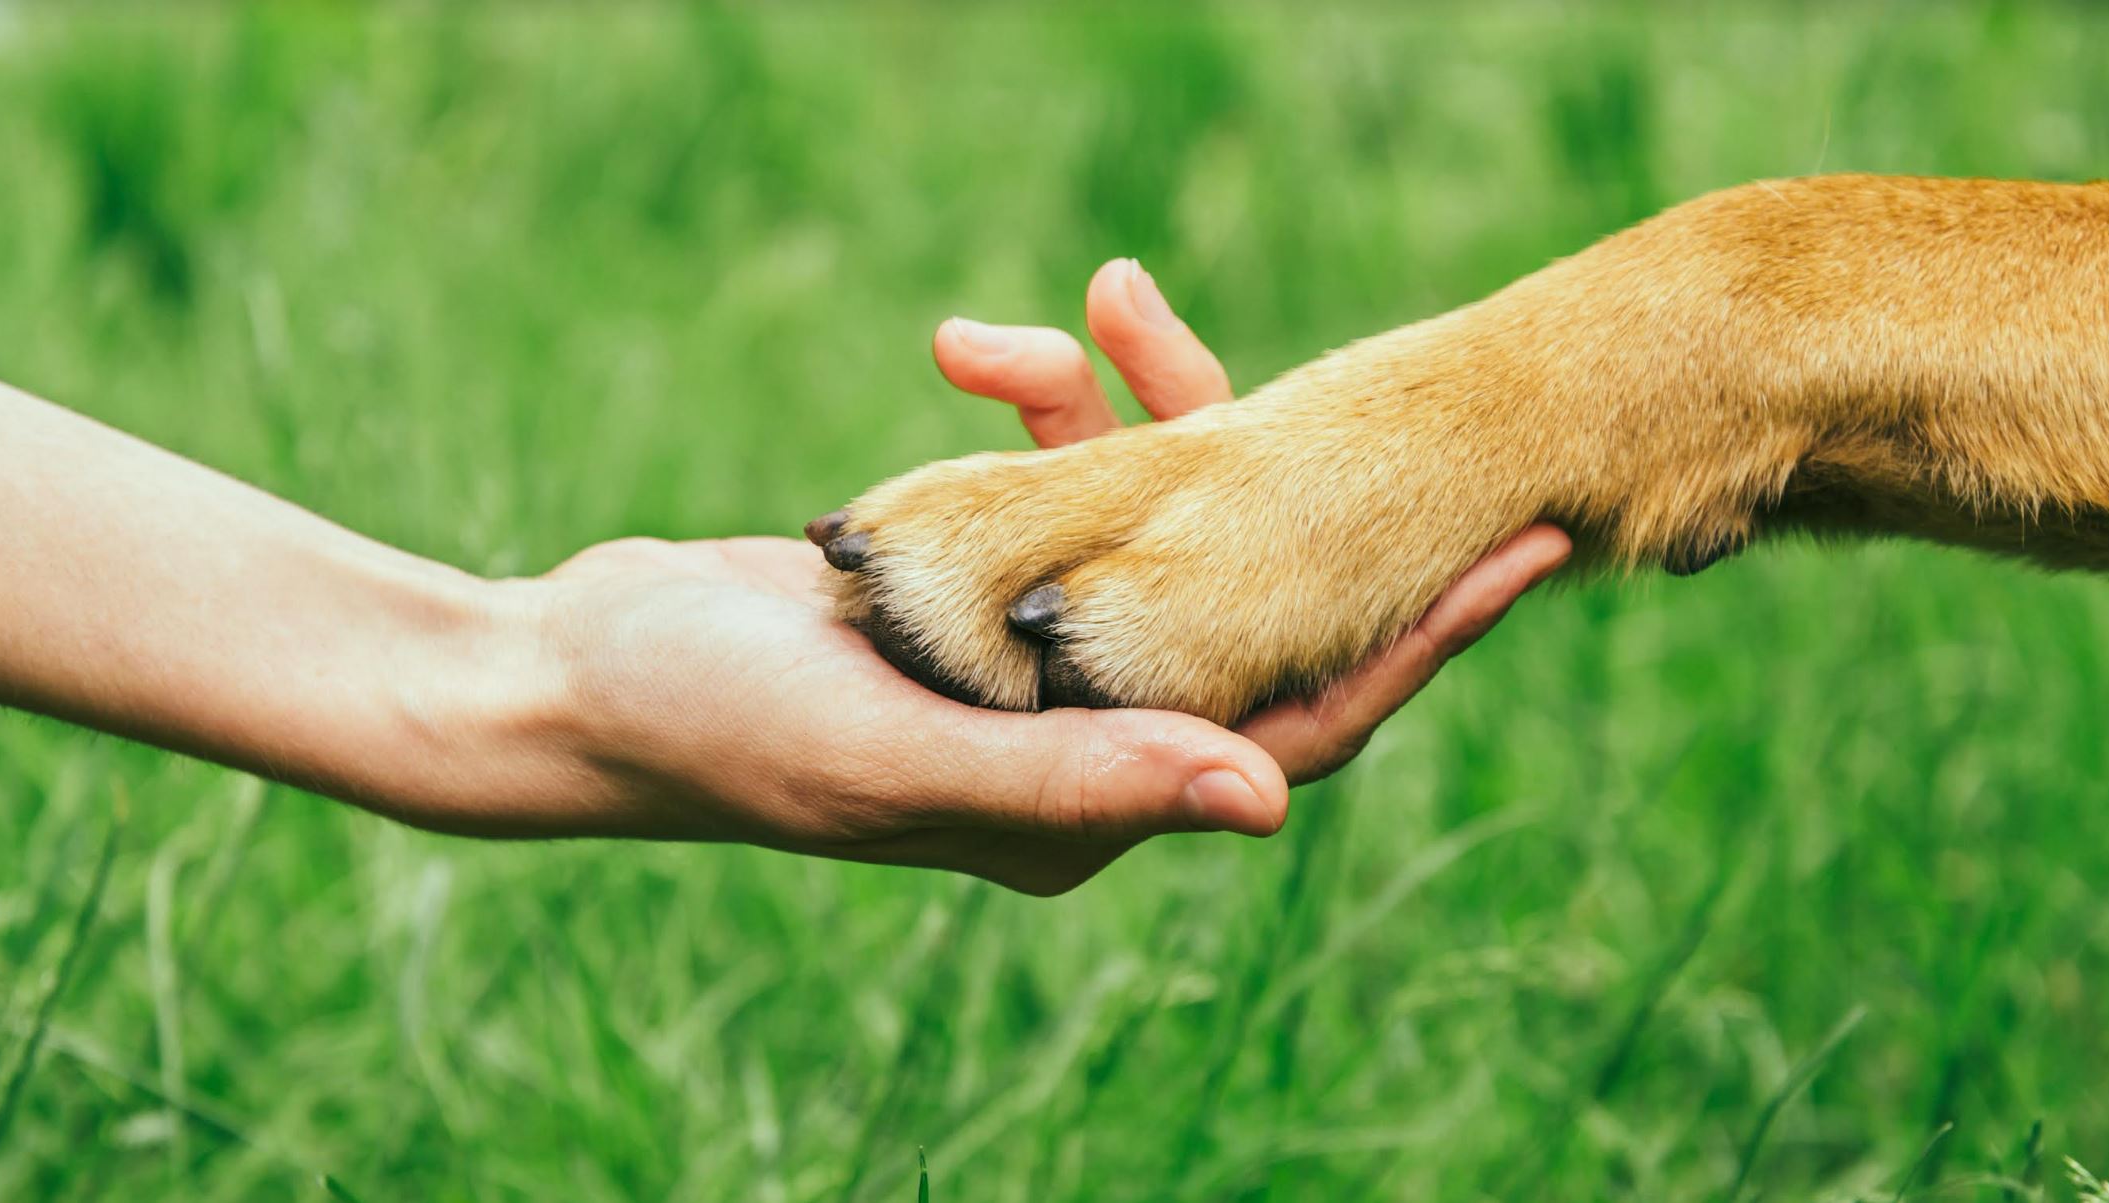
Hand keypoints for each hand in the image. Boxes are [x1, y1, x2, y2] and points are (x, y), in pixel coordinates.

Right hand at [500, 261, 1566, 893]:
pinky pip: (1054, 485)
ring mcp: (1024, 658)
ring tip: (1089, 302)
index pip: (1305, 723)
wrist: (577, 674)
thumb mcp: (903, 756)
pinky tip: (972, 349)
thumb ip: (1086, 776)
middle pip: (1243, 603)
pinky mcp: (970, 586)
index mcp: (1091, 805)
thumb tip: (1278, 802)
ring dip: (1126, 410)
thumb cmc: (719, 730)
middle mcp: (1078, 737)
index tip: (1531, 546)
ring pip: (1148, 521)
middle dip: (1277, 478)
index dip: (1422, 639)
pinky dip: (1031, 410)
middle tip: (1353, 376)